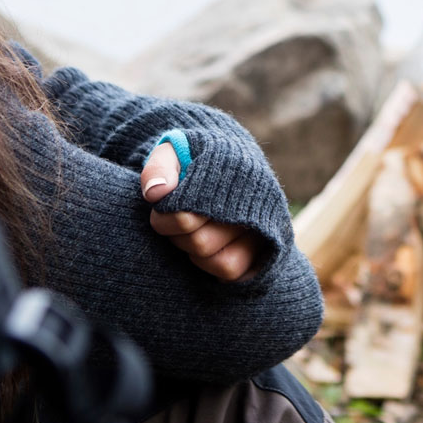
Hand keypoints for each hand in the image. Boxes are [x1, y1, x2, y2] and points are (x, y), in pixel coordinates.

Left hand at [140, 141, 261, 281]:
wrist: (225, 156)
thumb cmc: (193, 155)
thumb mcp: (172, 150)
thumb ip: (159, 167)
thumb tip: (156, 193)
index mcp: (233, 174)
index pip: (186, 218)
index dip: (165, 218)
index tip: (160, 207)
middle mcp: (255, 203)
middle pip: (202, 243)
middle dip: (179, 236)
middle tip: (175, 219)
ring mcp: (264, 228)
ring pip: (223, 263)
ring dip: (197, 254)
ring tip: (191, 232)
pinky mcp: (267, 248)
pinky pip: (237, 272)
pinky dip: (216, 265)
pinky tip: (207, 247)